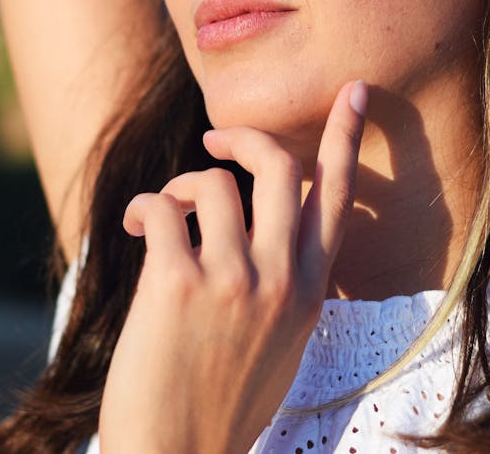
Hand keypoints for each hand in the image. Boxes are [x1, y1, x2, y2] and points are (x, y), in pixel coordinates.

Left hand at [98, 80, 367, 453]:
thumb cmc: (224, 398)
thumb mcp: (281, 338)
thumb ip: (283, 277)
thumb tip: (259, 217)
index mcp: (308, 290)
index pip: (336, 197)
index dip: (345, 137)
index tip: (355, 90)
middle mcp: (279, 279)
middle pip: (277, 167)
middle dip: (244, 139)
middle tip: (215, 141)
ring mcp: (231, 280)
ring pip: (212, 184)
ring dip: (180, 188)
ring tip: (162, 215)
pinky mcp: (177, 283)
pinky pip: (161, 208)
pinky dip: (143, 208)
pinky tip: (134, 228)